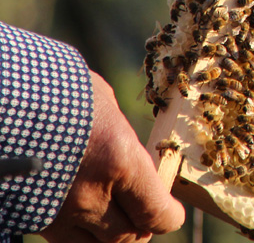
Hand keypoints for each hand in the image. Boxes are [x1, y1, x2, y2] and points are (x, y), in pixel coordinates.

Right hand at [42, 72, 184, 242]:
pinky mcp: (33, 216)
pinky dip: (81, 235)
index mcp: (120, 159)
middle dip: (142, 226)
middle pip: (128, 235)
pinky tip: (85, 216)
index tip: (173, 211)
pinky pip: (65, 241)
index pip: (156, 211)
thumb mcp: (105, 105)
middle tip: (146, 214)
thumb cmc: (61, 89)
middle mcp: (92, 194)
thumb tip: (132, 153)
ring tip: (119, 218)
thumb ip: (122, 136)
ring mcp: (59, 211)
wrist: (7, 100)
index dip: (169, 216)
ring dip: (112, 234)